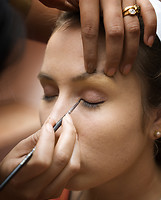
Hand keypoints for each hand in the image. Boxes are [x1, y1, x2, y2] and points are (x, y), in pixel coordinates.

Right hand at [0, 114, 79, 199]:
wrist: (12, 195)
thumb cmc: (12, 168)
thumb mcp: (16, 152)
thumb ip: (35, 138)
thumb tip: (53, 122)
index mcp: (19, 178)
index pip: (42, 160)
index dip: (48, 139)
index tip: (51, 124)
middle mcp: (35, 189)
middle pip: (61, 160)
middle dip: (68, 135)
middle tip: (68, 120)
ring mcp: (49, 192)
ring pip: (72, 166)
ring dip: (75, 143)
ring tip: (70, 130)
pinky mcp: (58, 192)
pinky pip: (73, 170)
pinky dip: (75, 153)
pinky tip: (70, 144)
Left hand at [39, 0, 156, 75]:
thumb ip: (63, 7)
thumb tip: (61, 29)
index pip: (90, 29)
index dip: (90, 52)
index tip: (90, 69)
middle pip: (114, 31)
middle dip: (113, 56)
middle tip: (110, 73)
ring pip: (132, 26)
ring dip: (130, 51)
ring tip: (125, 69)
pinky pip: (147, 10)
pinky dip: (150, 27)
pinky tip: (147, 44)